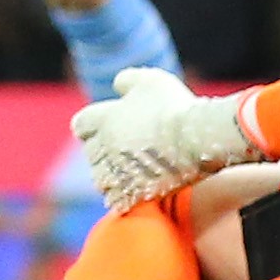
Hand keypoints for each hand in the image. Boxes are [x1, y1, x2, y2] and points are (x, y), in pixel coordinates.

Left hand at [69, 66, 258, 210]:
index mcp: (104, 119)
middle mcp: (105, 146)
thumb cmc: (176, 106)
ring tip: (126, 172)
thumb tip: (117, 85)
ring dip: (109, 176)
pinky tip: (134, 190)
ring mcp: (119, 171)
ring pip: (100, 179)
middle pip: (91, 154)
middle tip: (122, 149)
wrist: (198, 138)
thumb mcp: (151, 81)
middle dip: (102, 151)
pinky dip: (120, 197)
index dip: (91, 126)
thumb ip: (128, 80)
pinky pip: (116, 199)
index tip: (105, 126)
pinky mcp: (135, 191)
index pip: (81, 125)